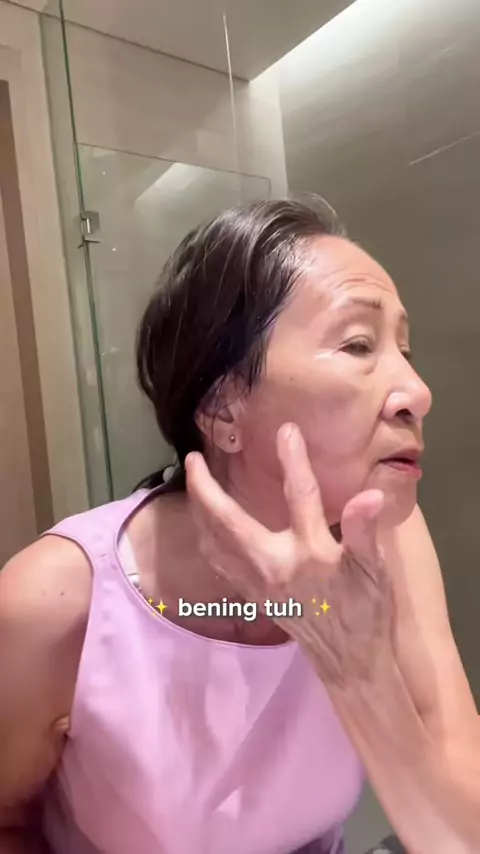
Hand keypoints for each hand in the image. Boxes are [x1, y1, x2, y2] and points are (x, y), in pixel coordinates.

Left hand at [186, 422, 395, 687]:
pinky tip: (206, 531)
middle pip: (228, 523)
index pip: (300, 498)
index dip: (294, 461)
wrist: (352, 664)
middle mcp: (273, 568)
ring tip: (193, 486)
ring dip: (200, 513)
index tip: (285, 430)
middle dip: (206, 490)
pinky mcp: (254, 596)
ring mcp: (258, 584)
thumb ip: (365, 532)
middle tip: (193, 459)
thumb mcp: (374, 572)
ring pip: (215, 544)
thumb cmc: (366, 614)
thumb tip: (369, 495)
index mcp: (307, 555)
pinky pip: (220, 564)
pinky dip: (207, 540)